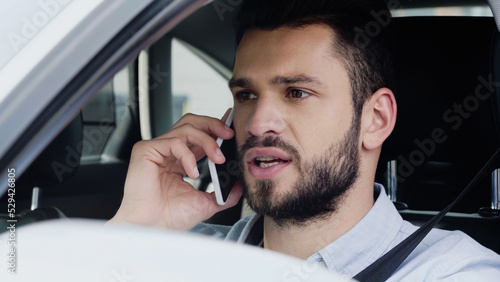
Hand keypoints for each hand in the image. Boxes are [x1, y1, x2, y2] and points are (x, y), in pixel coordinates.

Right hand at [109, 110, 242, 230]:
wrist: (151, 229)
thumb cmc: (169, 217)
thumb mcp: (205, 203)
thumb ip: (223, 193)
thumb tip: (240, 186)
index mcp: (180, 160)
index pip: (199, 135)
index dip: (216, 129)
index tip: (233, 131)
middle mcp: (168, 151)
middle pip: (192, 122)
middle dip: (213, 124)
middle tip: (229, 135)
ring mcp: (156, 149)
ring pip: (186, 128)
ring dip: (207, 140)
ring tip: (218, 158)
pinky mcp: (146, 150)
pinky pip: (173, 142)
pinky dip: (188, 155)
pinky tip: (192, 173)